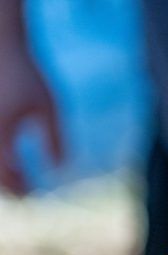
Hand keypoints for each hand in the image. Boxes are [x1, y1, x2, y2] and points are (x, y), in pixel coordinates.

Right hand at [0, 37, 61, 194]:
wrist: (0, 47)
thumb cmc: (26, 76)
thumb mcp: (48, 107)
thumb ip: (55, 138)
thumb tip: (61, 168)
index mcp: (0, 131)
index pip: (5, 172)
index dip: (18, 186)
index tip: (32, 193)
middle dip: (6, 184)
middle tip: (25, 192)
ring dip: (0, 172)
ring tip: (18, 175)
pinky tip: (11, 160)